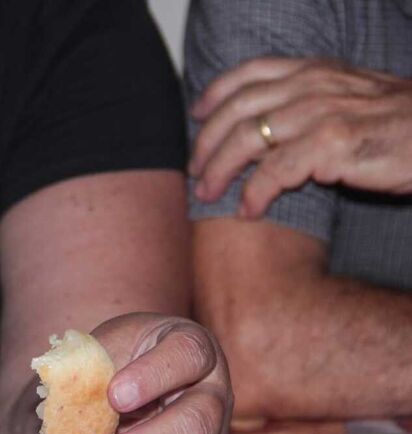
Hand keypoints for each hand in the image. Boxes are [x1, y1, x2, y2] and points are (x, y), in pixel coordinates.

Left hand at [71, 314, 231, 433]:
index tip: (113, 396)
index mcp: (191, 348)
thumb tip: (51, 403)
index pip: (187, 355)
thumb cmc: (111, 360)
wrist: (118, 383)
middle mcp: (212, 395)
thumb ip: (81, 370)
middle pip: (195, 425)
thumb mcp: (97, 349)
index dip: (152, 377)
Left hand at [190, 57, 411, 216]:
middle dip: (207, 142)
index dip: (216, 92)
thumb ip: (308, 105)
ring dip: (219, 170)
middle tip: (195, 172)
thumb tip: (263, 131)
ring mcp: (321, 112)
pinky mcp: (331, 144)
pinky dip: (253, 193)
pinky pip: (274, 171)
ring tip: (208, 194)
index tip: (197, 114)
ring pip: (247, 138)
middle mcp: (314, 85)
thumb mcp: (351, 100)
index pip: (251, 71)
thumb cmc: (399, 127)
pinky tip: (248, 210)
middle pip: (238, 108)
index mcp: (316, 70)